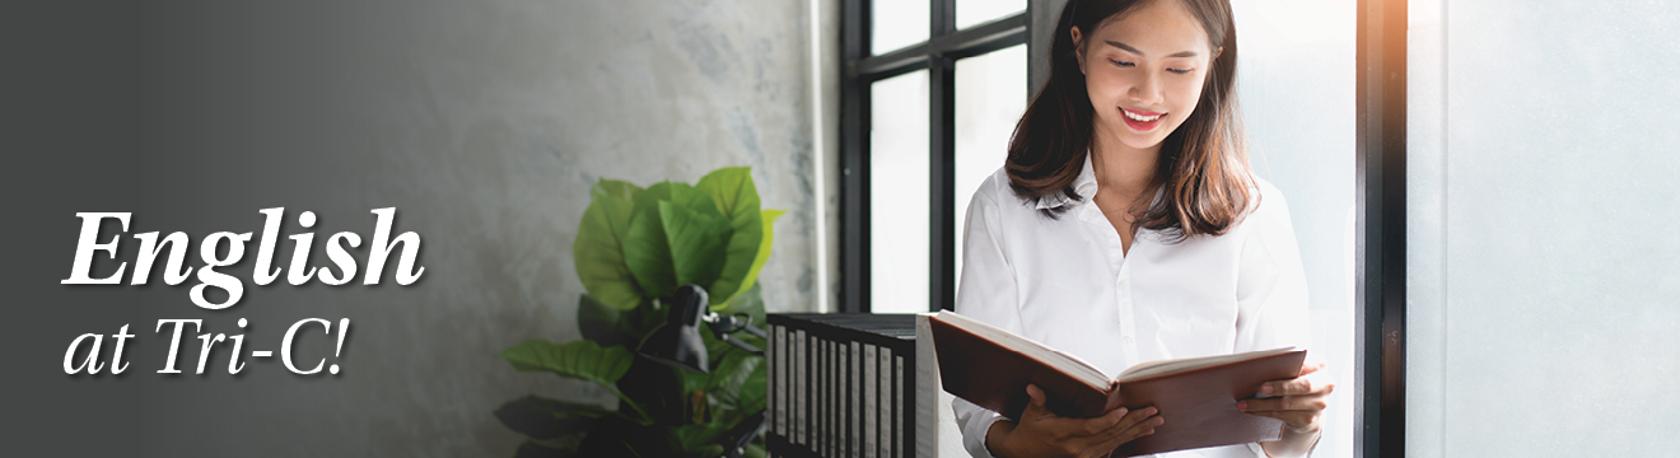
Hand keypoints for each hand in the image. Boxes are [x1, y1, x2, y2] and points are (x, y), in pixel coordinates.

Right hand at [986, 384, 1163, 457]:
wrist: (1026, 451)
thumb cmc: (1031, 427)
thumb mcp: (1031, 413)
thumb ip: (1037, 400)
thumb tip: (1033, 387)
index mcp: (1063, 433)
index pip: (1090, 428)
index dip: (1108, 420)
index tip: (1123, 411)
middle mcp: (1077, 447)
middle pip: (1110, 434)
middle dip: (1134, 422)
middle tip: (1152, 411)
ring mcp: (1085, 454)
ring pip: (1116, 442)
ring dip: (1137, 430)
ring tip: (1155, 420)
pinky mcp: (1090, 456)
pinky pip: (1114, 447)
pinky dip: (1130, 438)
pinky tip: (1144, 431)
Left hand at [1237, 361, 1333, 433]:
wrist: (1308, 406)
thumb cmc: (1295, 381)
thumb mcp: (1294, 369)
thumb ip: (1285, 365)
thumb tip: (1258, 364)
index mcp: (1320, 366)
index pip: (1307, 364)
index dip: (1293, 366)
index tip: (1275, 365)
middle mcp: (1325, 385)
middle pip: (1303, 386)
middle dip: (1280, 387)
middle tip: (1260, 388)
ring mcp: (1319, 405)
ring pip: (1287, 404)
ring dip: (1262, 404)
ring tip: (1243, 403)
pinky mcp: (1309, 420)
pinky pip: (1282, 416)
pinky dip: (1263, 412)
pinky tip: (1250, 410)